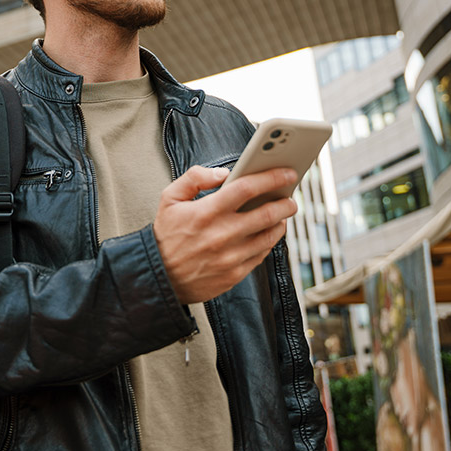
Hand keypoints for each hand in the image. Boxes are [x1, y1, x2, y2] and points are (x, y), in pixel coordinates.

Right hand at [152, 165, 297, 303]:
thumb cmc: (166, 236)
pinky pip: (261, 255)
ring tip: (282, 214)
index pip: (247, 188)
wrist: (160, 277)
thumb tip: (222, 173)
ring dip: (281, 222)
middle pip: (267, 213)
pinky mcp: (235, 274)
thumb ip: (194, 178)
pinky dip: (269, 242)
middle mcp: (222, 234)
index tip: (285, 173)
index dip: (271, 178)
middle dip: (285, 202)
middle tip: (291, 196)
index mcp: (207, 212)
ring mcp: (231, 256)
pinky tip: (268, 233)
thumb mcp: (169, 198)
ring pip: (269, 236)